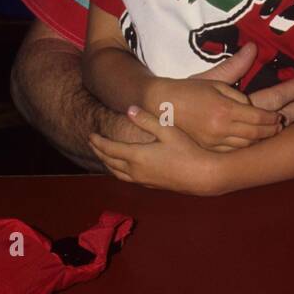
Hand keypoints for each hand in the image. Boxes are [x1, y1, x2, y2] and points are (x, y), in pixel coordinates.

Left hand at [89, 106, 224, 195]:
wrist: (202, 176)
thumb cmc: (187, 150)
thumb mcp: (168, 131)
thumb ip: (147, 120)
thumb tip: (129, 109)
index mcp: (136, 156)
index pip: (109, 149)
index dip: (98, 141)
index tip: (90, 134)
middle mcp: (135, 170)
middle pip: (109, 161)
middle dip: (98, 151)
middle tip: (92, 142)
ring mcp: (142, 179)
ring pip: (116, 172)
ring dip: (107, 163)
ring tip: (103, 155)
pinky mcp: (150, 184)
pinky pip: (126, 178)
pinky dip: (117, 171)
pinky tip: (123, 167)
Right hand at [150, 43, 285, 150]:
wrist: (161, 106)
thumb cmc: (190, 90)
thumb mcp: (214, 78)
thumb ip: (236, 68)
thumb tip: (253, 49)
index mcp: (224, 109)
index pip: (258, 117)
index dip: (273, 118)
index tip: (280, 115)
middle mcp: (220, 128)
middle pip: (256, 134)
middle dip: (271, 131)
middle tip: (281, 125)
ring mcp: (213, 142)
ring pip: (245, 145)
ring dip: (260, 140)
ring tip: (270, 133)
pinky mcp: (208, 149)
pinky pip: (232, 151)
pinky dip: (245, 147)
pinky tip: (251, 140)